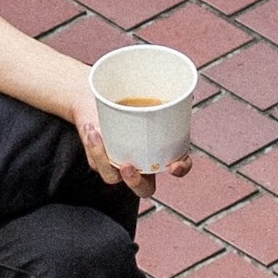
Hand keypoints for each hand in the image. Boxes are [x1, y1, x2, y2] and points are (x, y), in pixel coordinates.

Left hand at [64, 74, 191, 199]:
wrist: (94, 96)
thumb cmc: (124, 96)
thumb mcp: (145, 93)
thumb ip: (166, 94)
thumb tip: (186, 88)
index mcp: (161, 151)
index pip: (178, 167)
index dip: (180, 169)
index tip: (174, 165)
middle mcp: (141, 164)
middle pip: (144, 188)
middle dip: (136, 182)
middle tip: (128, 166)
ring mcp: (119, 166)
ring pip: (113, 177)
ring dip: (103, 157)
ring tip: (96, 133)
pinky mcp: (99, 162)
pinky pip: (97, 163)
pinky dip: (93, 146)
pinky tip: (91, 129)